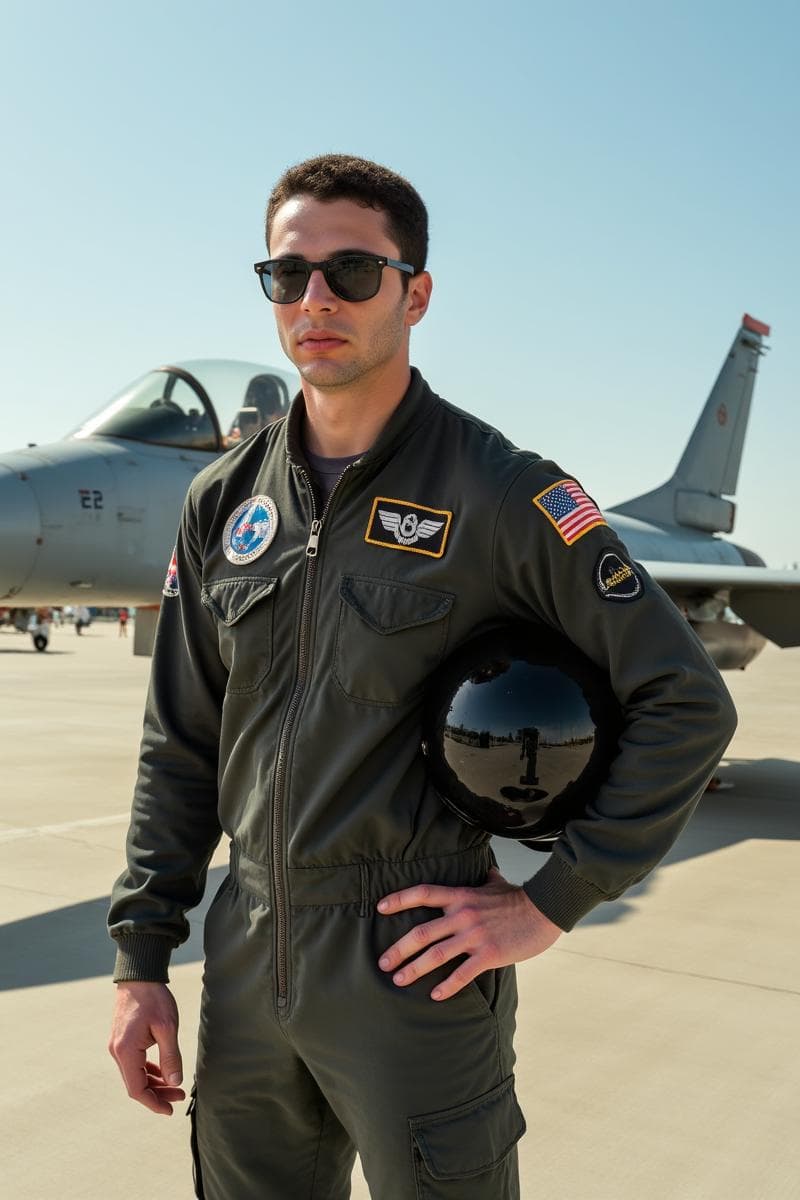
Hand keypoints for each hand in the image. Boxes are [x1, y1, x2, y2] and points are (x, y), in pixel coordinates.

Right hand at [108, 981, 185, 1114]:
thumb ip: (170, 1057)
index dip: (153, 1103)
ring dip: (154, 1083)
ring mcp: (118, 1046)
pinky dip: (148, 1071)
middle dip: (158, 1094)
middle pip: (136, 1084)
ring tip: (175, 1087)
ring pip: (135, 1074)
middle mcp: (117, 1052)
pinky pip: (135, 1063)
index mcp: (126, 1051)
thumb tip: (175, 1082)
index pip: (136, 1089)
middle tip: (180, 1097)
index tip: (170, 1109)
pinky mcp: (122, 1039)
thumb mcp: (167, 1027)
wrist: (139, 975)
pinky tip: (163, 1072)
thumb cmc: (154, 998)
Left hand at [377, 866, 561, 1000]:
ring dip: (414, 969)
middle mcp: (463, 915)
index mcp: (461, 896)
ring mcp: (475, 935)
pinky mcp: (489, 954)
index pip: (423, 893)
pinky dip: (447, 986)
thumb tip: (487, 871)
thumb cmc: (519, 899)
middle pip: (422, 932)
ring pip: (436, 954)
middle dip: (399, 949)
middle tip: (383, 963)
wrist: (544, 910)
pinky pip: (462, 973)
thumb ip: (486, 879)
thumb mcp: (497, 884)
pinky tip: (435, 996)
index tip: (380, 907)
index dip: (399, 899)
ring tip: (399, 980)